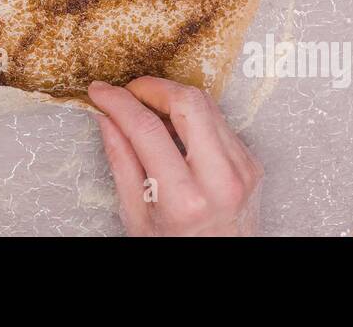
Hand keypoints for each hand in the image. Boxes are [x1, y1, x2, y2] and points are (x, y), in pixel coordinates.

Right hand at [89, 77, 261, 235]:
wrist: (223, 265)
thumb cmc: (177, 248)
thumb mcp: (137, 218)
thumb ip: (122, 163)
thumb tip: (107, 118)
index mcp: (185, 199)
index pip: (147, 129)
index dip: (118, 102)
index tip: (101, 91)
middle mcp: (220, 180)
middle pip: (188, 103)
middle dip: (152, 87)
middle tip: (129, 92)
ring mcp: (242, 169)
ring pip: (207, 105)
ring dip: (173, 98)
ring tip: (148, 109)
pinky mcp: (252, 163)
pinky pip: (219, 122)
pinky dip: (192, 117)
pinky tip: (174, 127)